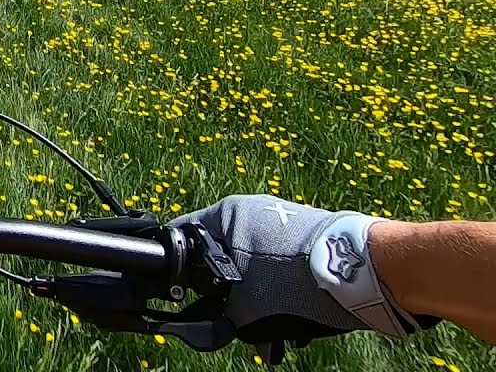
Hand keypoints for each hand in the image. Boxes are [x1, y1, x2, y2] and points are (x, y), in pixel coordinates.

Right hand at [171, 194, 429, 346]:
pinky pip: (282, 268)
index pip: (185, 238)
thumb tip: (222, 322)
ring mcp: (283, 221)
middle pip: (222, 257)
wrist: (365, 270)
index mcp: (226, 214)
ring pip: (255, 267)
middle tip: (234, 324)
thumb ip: (222, 314)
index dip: (180, 271)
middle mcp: (253, 210)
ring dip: (259, 301)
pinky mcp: (309, 236)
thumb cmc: (295, 281)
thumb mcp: (246, 308)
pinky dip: (283, 293)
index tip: (182, 297)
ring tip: (272, 333)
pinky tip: (295, 323)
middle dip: (227, 295)